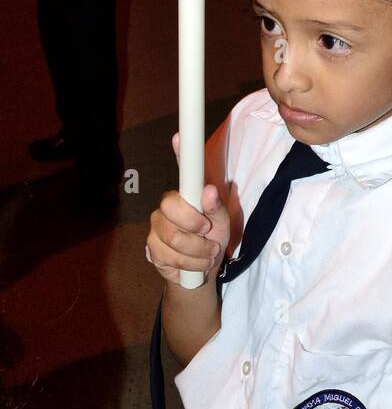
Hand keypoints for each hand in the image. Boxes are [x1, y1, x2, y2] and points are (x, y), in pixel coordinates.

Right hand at [146, 135, 230, 283]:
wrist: (200, 271)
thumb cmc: (213, 240)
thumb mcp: (223, 225)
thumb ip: (217, 209)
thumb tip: (208, 190)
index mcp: (189, 194)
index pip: (183, 169)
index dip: (181, 151)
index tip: (179, 137)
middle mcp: (169, 204)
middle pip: (170, 206)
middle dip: (194, 226)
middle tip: (209, 235)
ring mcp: (157, 224)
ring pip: (172, 236)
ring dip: (197, 250)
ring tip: (208, 254)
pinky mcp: (151, 246)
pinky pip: (168, 254)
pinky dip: (189, 263)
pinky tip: (195, 262)